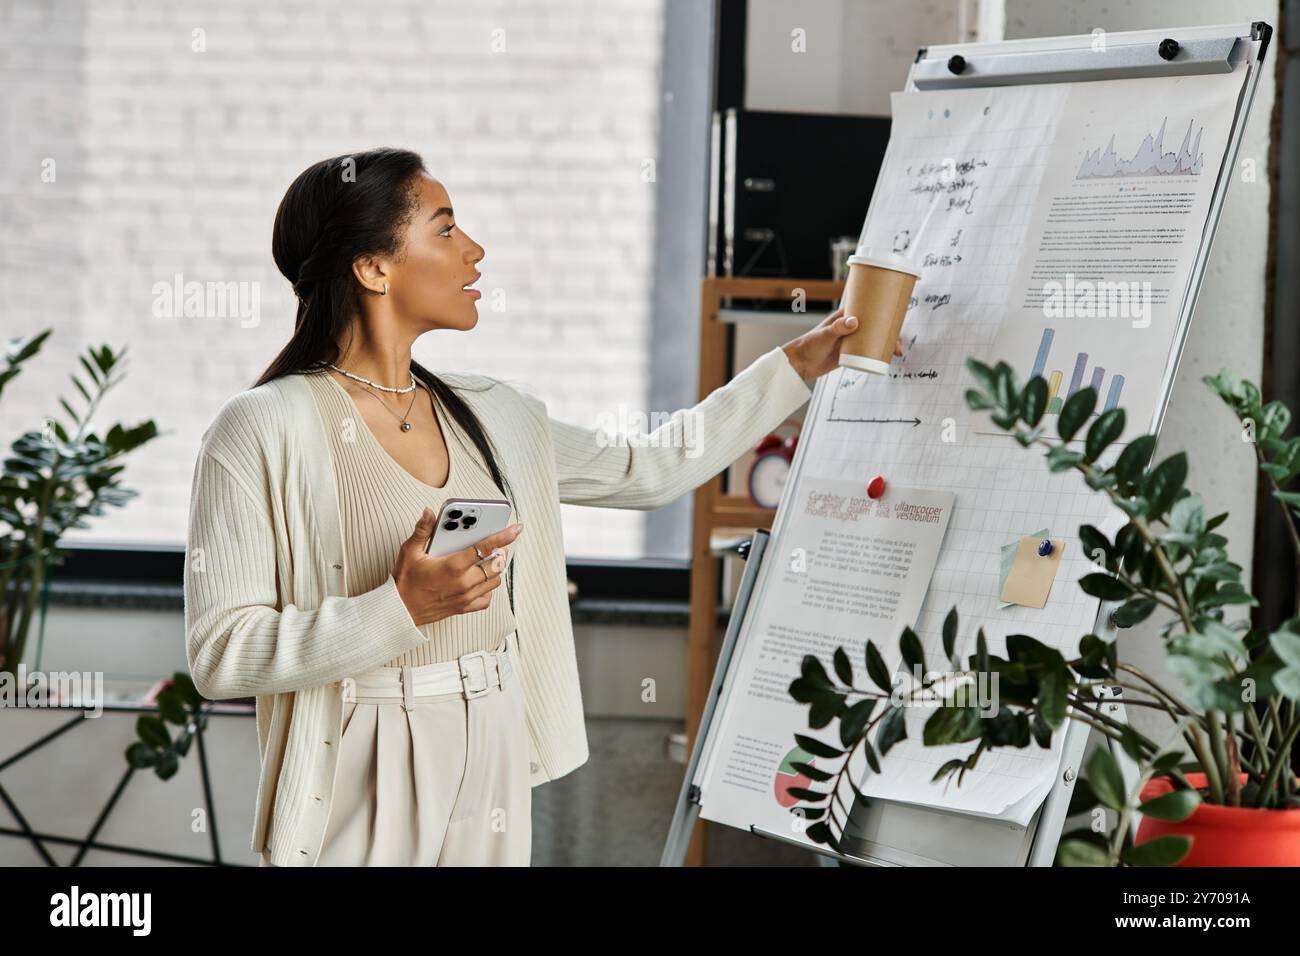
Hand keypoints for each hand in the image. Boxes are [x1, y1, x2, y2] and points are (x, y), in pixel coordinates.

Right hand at [392, 508, 523, 626]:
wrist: (399, 611)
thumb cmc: (405, 582)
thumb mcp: (409, 551)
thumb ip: (422, 530)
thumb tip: (429, 513)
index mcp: (453, 566)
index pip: (485, 547)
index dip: (504, 536)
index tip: (516, 528)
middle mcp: (464, 582)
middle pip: (496, 564)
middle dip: (501, 551)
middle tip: (497, 544)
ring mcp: (466, 596)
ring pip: (495, 581)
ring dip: (496, 569)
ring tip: (489, 559)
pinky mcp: (464, 608)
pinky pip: (487, 599)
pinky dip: (489, 589)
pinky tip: (481, 580)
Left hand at [780, 305, 903, 378]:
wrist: (800, 364)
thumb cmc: (809, 345)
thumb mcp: (824, 335)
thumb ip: (838, 328)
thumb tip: (855, 322)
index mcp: (845, 316)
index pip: (868, 311)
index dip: (883, 313)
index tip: (896, 319)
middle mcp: (850, 327)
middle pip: (876, 326)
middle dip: (890, 333)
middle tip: (898, 345)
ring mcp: (851, 340)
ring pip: (874, 339)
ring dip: (887, 344)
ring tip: (896, 353)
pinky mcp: (850, 353)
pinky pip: (868, 352)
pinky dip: (879, 354)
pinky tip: (888, 359)